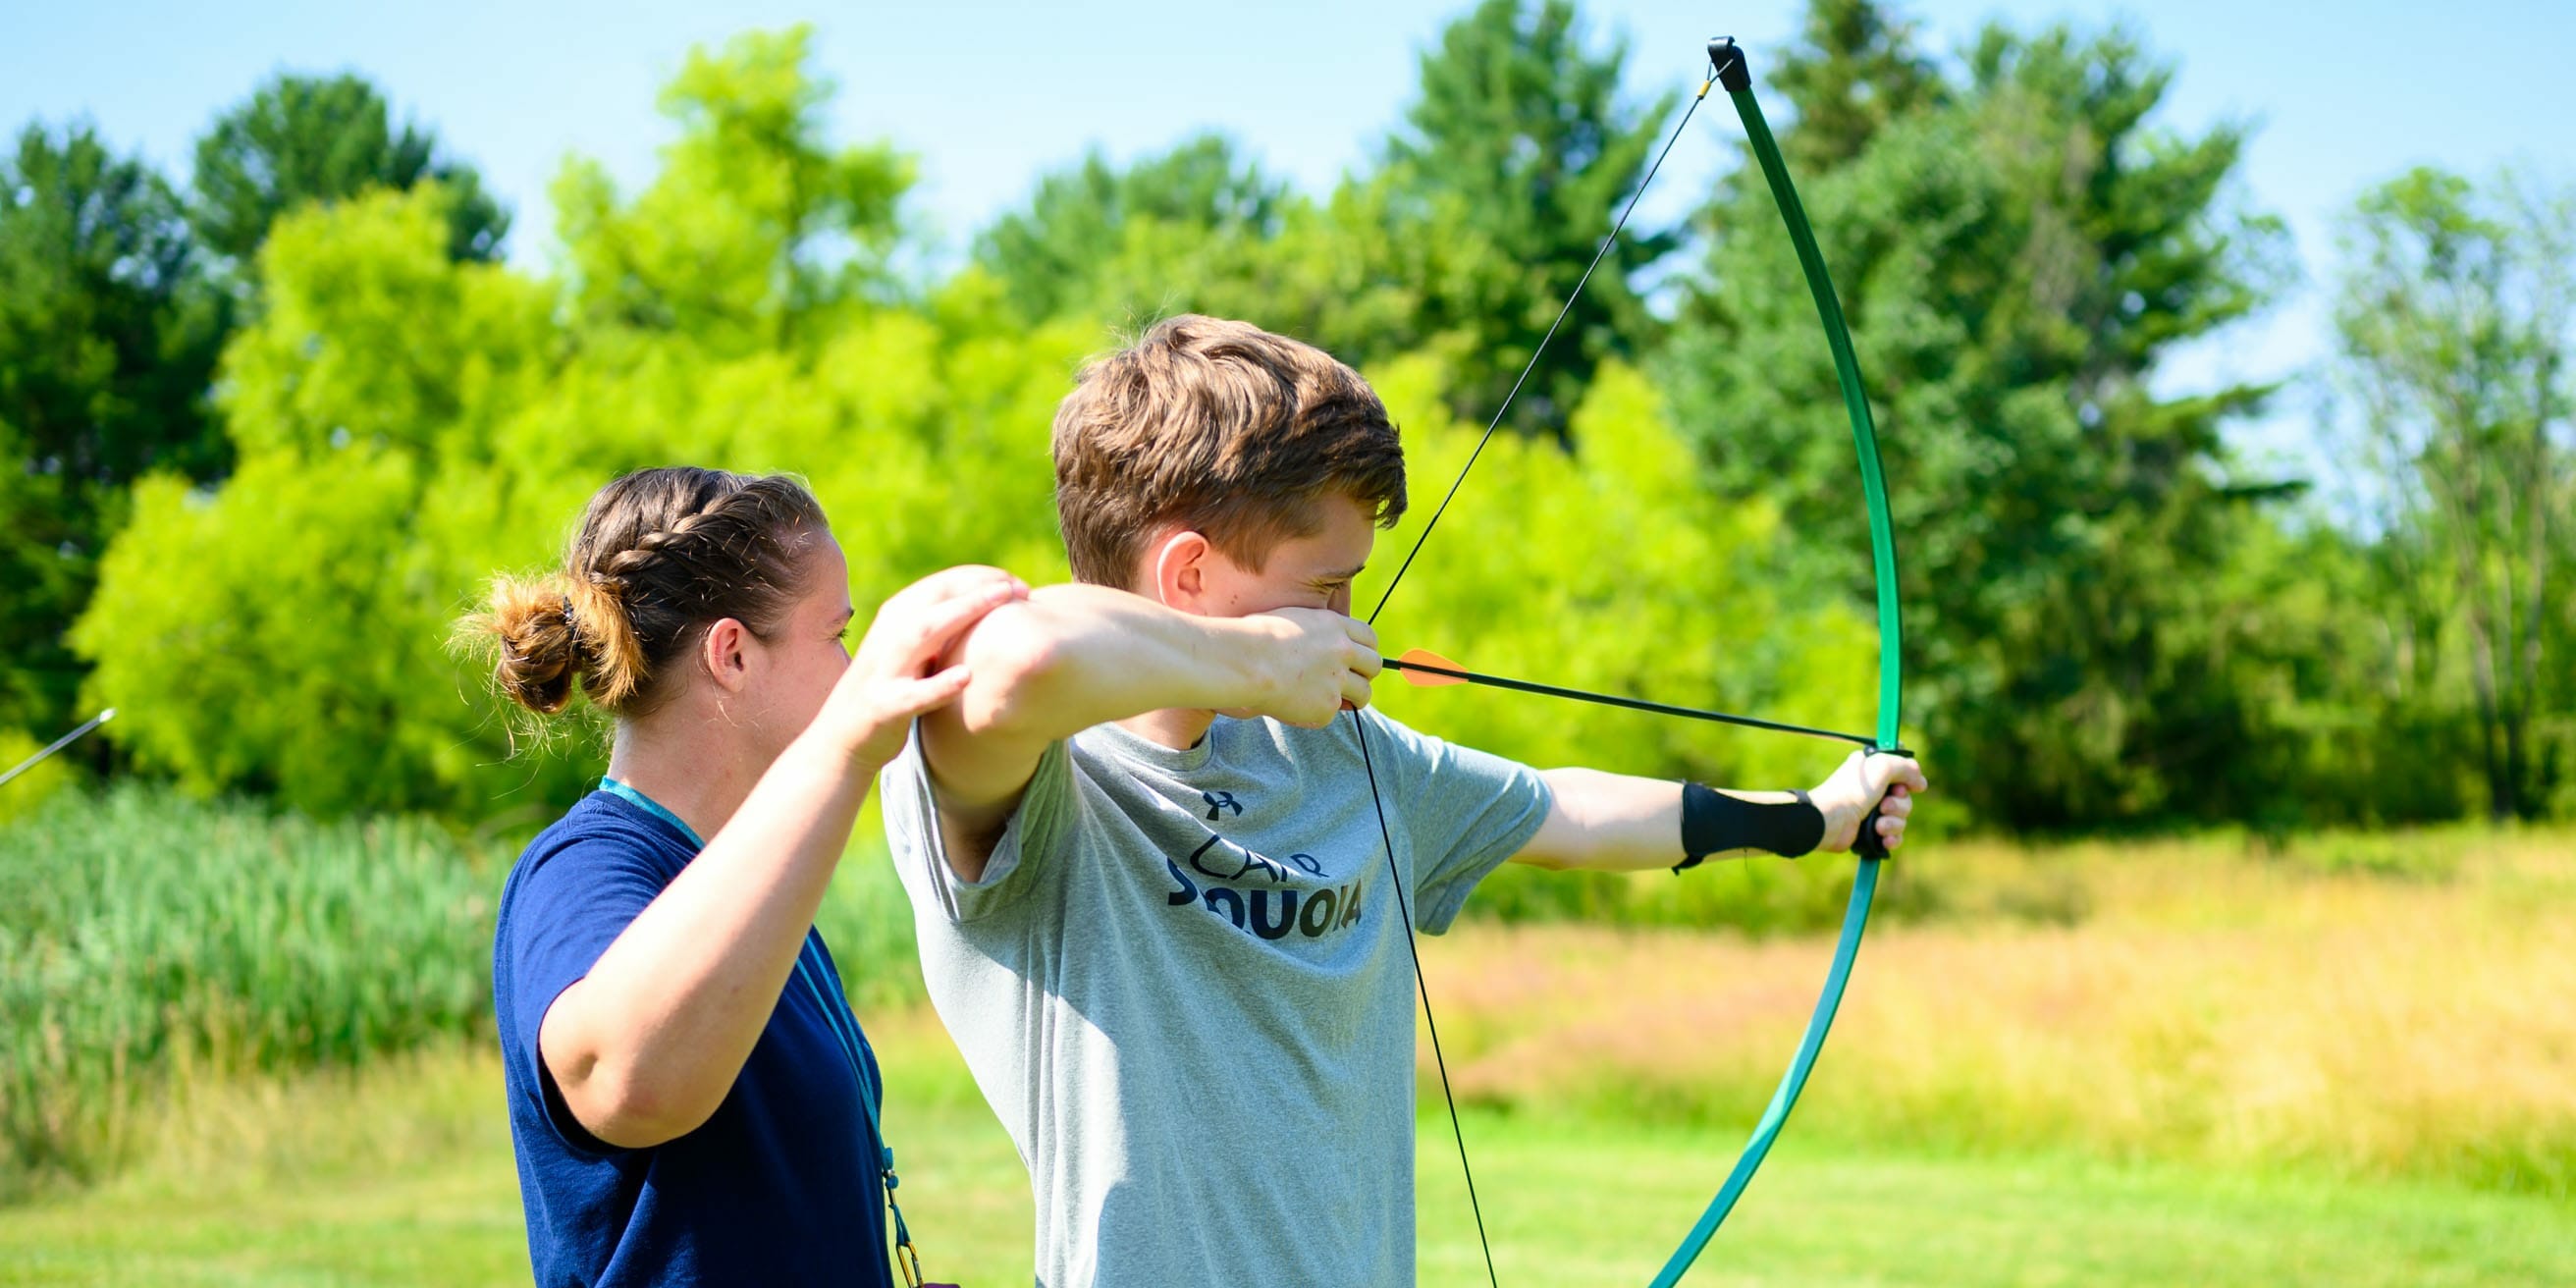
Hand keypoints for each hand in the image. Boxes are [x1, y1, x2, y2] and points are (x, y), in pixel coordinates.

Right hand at [820, 565, 1027, 768]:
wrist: (843, 738)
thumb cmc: (891, 689)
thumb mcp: (915, 652)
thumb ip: (942, 629)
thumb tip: (989, 609)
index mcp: (897, 617)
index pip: (942, 583)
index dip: (982, 578)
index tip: (1019, 584)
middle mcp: (889, 634)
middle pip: (935, 596)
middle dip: (978, 586)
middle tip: (1021, 588)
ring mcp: (884, 669)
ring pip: (922, 632)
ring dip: (963, 613)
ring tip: (1001, 603)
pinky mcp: (883, 706)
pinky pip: (913, 694)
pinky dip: (939, 685)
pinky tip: (967, 677)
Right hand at [1240, 608, 1380, 727]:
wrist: (1244, 663)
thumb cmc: (1254, 639)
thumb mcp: (1292, 620)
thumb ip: (1316, 633)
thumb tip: (1324, 648)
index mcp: (1334, 626)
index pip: (1369, 638)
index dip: (1365, 650)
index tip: (1357, 659)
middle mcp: (1343, 651)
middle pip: (1374, 665)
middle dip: (1365, 674)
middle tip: (1350, 682)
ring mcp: (1337, 680)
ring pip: (1364, 693)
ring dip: (1353, 698)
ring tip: (1328, 699)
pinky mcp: (1326, 707)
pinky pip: (1331, 713)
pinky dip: (1317, 713)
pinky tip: (1295, 706)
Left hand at [1810, 749, 1926, 854]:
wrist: (1833, 820)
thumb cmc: (1854, 790)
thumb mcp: (1882, 767)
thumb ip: (1906, 767)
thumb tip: (1920, 781)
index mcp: (1873, 769)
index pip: (1902, 772)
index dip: (1909, 781)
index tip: (1913, 786)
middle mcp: (1873, 789)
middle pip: (1905, 798)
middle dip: (1899, 805)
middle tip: (1883, 806)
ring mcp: (1871, 811)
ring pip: (1901, 819)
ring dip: (1894, 823)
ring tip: (1878, 826)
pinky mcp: (1870, 832)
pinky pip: (1894, 836)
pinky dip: (1891, 838)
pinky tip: (1884, 839)